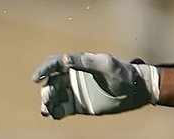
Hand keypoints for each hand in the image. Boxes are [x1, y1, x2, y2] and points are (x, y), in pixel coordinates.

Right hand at [32, 52, 159, 118]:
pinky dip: (56, 112)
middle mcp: (71, 77)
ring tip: (46, 110)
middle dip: (47, 91)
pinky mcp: (77, 105)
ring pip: (54, 97)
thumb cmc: (122, 73)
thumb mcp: (105, 65)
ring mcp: (73, 92)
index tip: (37, 78)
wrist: (135, 90)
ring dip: (47, 102)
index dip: (44, 69)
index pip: (54, 64)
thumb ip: (85, 61)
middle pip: (51, 82)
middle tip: (47, 99)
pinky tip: (55, 115)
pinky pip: (62, 108)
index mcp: (76, 64)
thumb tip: (64, 59)